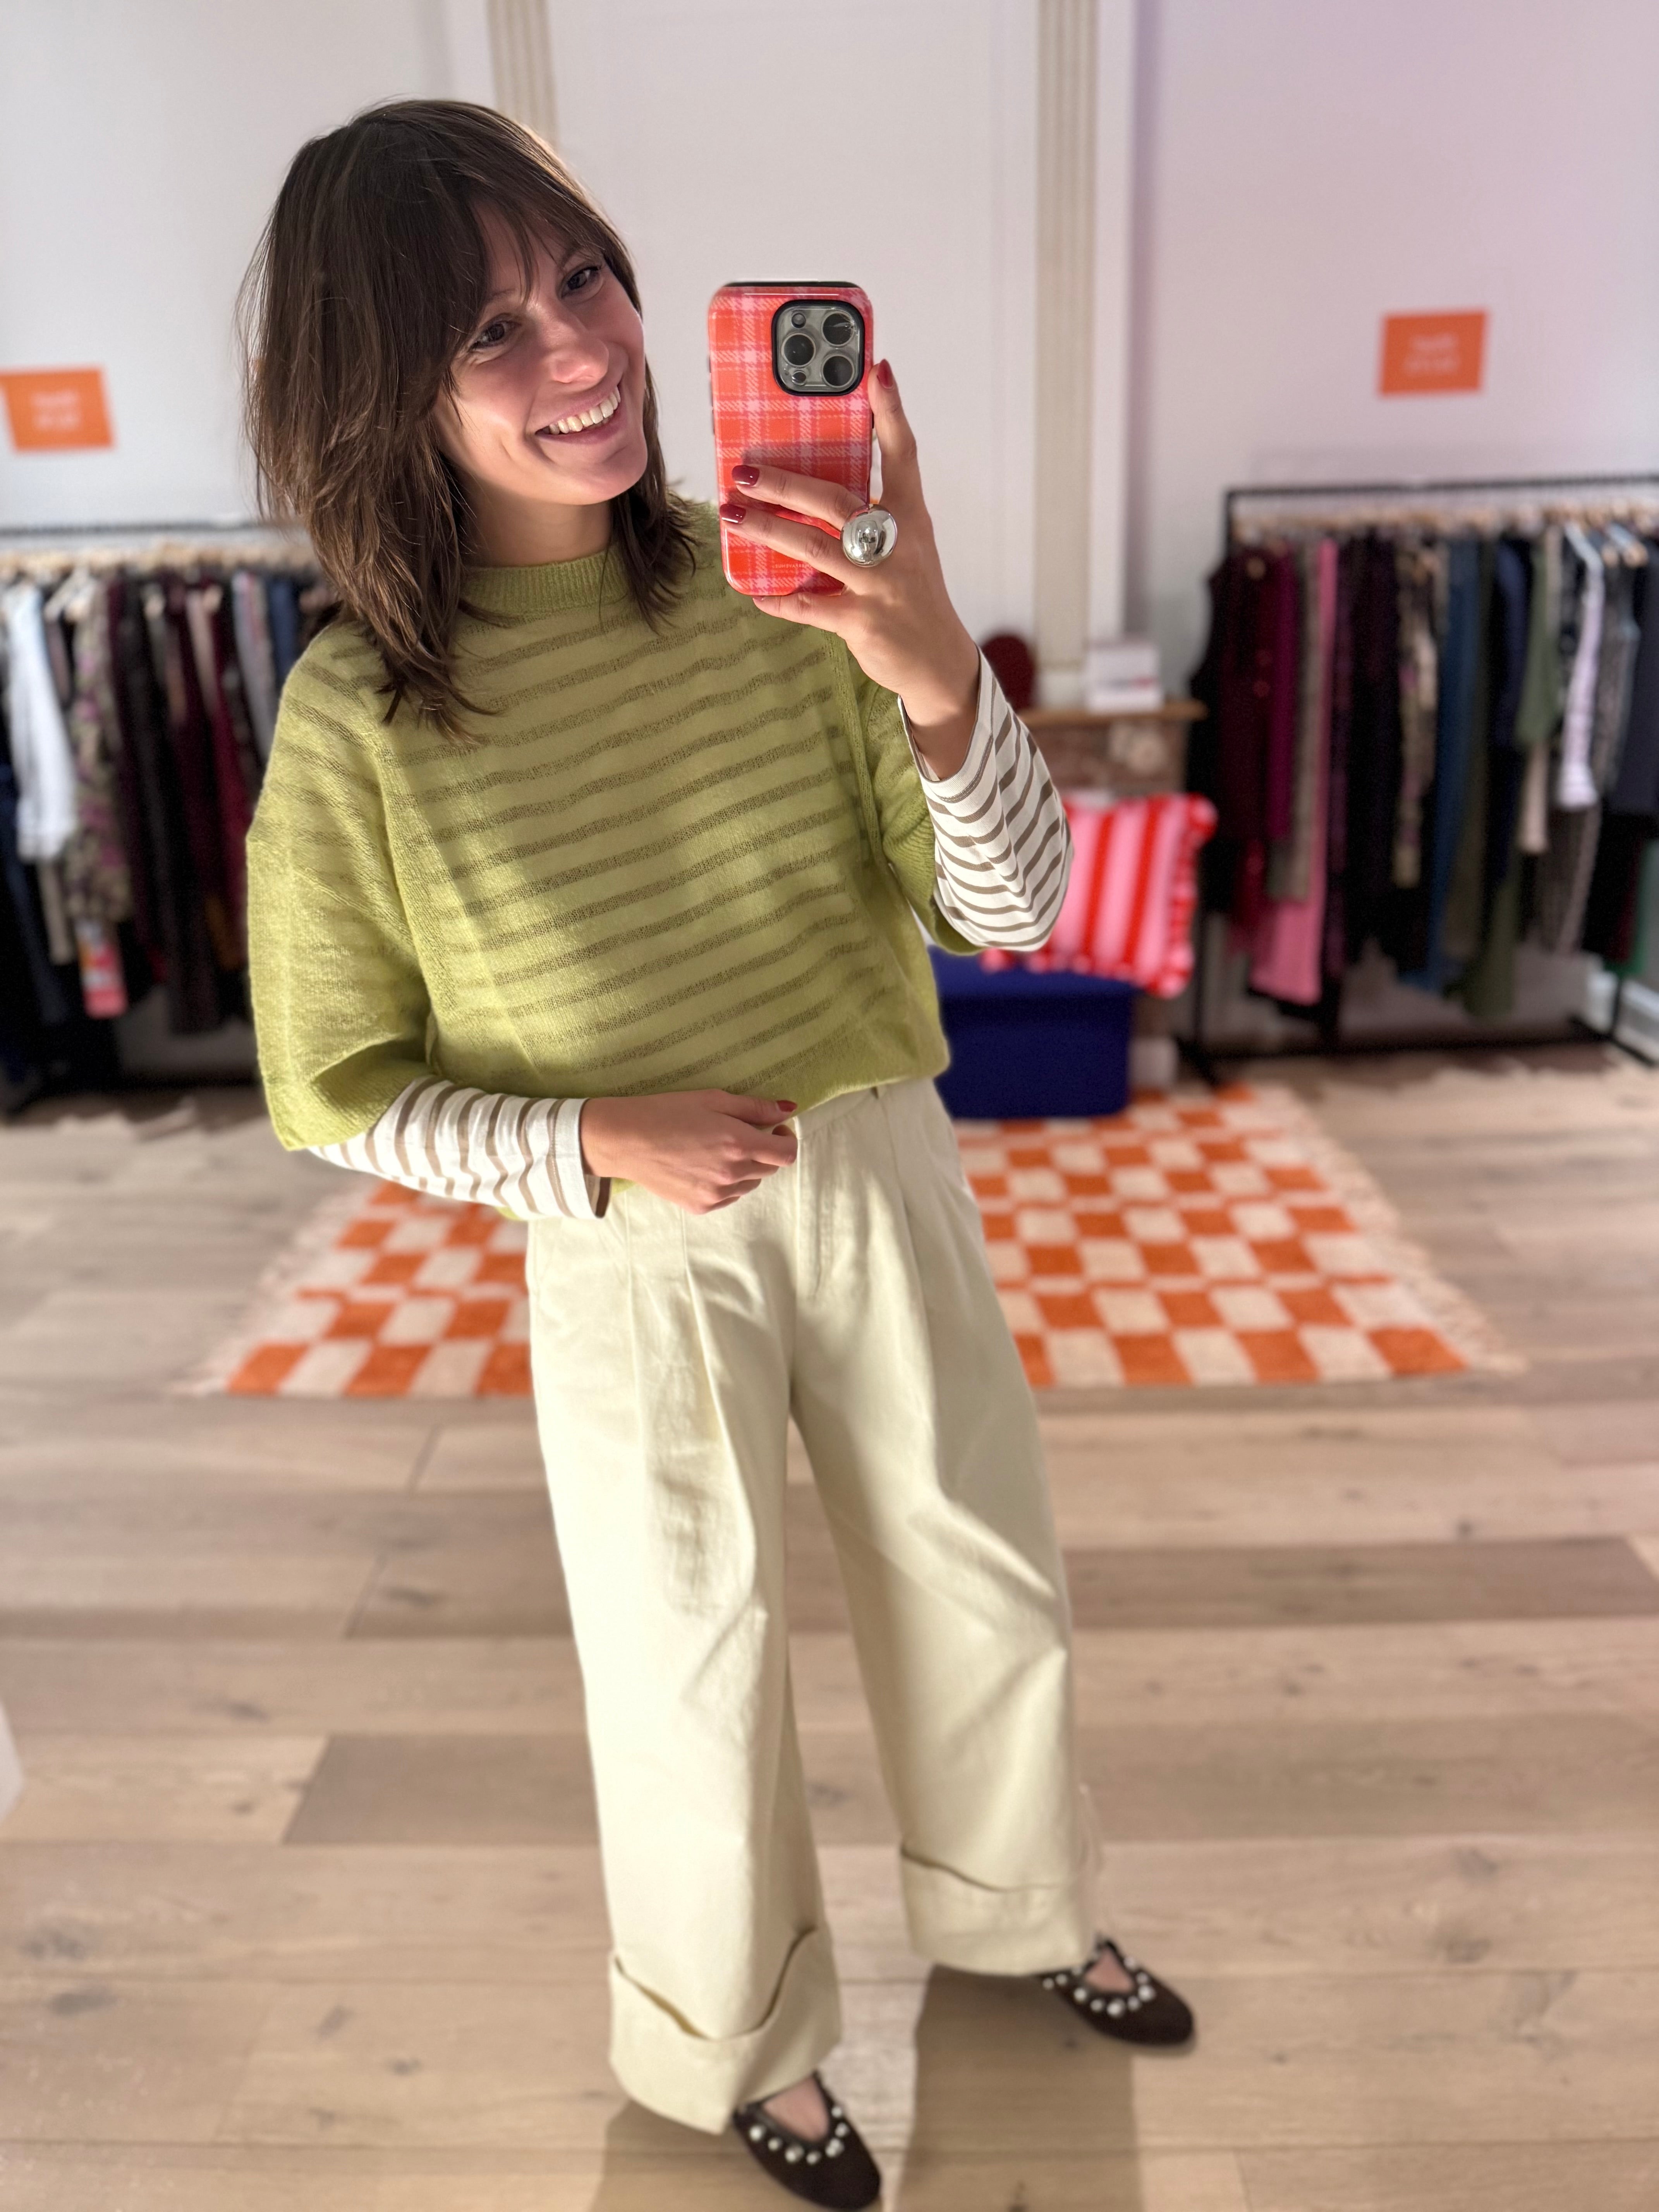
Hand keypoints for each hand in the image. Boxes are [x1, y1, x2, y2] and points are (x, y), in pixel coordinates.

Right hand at [579, 1090, 797, 1213]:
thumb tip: (787, 1109)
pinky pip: (729, 1197)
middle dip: (764, 1151)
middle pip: (770, 1169)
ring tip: (718, 1150)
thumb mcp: (713, 1099)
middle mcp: (732, 1174)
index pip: (787, 1154)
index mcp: (739, 1144)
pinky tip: (704, 1166)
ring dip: (746, 1168)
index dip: (786, 1139)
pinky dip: (727, 1183)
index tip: (774, 1129)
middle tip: (741, 1134)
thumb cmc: (666, 1112)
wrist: (624, 1140)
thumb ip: (754, 1108)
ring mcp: (716, 1195)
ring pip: (750, 1184)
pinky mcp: (700, 1206)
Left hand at [719, 360, 980, 775]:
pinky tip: (752, 591)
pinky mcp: (863, 622)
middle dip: (785, 482)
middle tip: (743, 469)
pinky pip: (809, 606)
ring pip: (815, 547)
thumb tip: (809, 484)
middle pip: (835, 500)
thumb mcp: (906, 544)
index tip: (876, 369)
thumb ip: (869, 512)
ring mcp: (880, 584)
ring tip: (732, 515)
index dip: (891, 412)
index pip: (904, 455)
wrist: (939, 662)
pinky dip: (778, 599)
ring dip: (768, 529)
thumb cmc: (912, 592)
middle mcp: (897, 545)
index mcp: (910, 517)